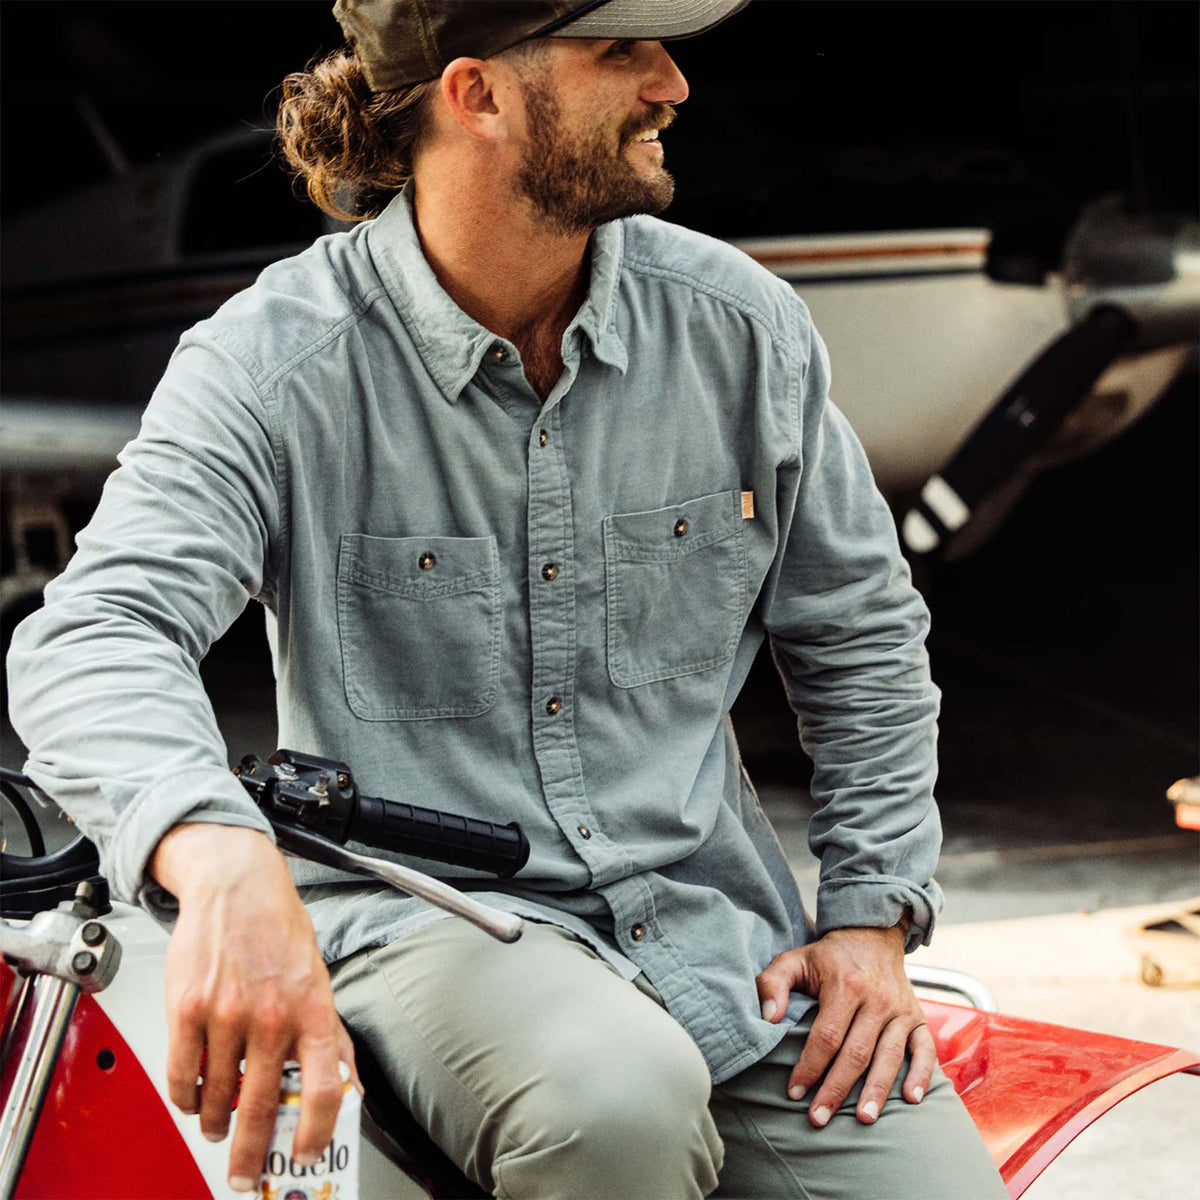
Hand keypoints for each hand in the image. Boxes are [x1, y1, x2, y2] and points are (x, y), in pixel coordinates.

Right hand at [151, 823, 362, 1191]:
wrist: (237, 886)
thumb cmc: (279, 931)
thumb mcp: (319, 978)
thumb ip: (330, 1035)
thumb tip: (347, 1086)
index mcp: (313, 1010)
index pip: (325, 1088)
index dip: (316, 1133)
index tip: (305, 1156)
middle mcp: (273, 1015)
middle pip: (261, 1107)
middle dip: (252, 1154)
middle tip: (246, 1173)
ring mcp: (227, 1014)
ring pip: (217, 1098)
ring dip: (216, 1125)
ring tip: (218, 1127)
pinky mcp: (187, 1010)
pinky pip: (182, 1076)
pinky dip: (187, 1098)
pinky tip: (194, 1098)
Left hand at [756, 925, 934, 1127]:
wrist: (871, 936)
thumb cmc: (827, 957)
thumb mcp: (794, 959)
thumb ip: (773, 984)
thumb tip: (768, 1018)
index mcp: (845, 985)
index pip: (826, 1036)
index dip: (810, 1066)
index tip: (794, 1092)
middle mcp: (877, 999)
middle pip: (856, 1053)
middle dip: (836, 1089)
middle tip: (819, 1118)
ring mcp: (901, 1010)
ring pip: (889, 1056)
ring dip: (877, 1090)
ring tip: (863, 1119)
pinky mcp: (918, 1018)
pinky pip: (925, 1050)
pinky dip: (920, 1075)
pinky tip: (911, 1099)